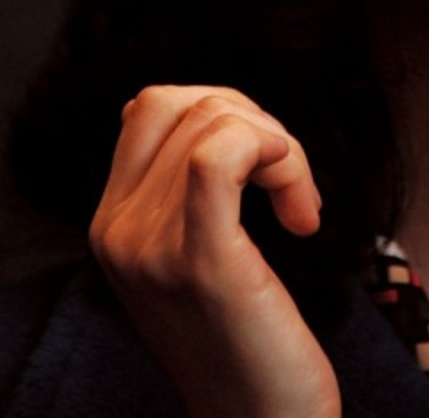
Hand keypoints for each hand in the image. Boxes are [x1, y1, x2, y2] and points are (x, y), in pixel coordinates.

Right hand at [88, 85, 337, 417]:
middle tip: (294, 189)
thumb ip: (188, 192)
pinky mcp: (203, 263)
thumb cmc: (247, 339)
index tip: (268, 169)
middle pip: (193, 106)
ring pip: (218, 124)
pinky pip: (221, 159)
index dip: (229, 114)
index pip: (153, 105)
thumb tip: (213, 118)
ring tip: (300, 208)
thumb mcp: (196, 257)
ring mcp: (152, 247)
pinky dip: (277, 156)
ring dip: (285, 152)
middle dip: (264, 127)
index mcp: (112, 222)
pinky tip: (300, 210)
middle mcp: (118, 230)